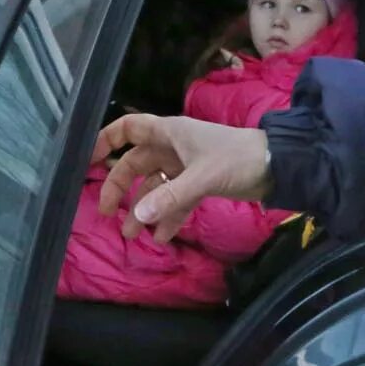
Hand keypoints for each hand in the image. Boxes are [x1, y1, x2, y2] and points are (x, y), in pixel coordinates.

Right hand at [91, 113, 271, 242]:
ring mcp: (186, 165)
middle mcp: (173, 147)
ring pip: (155, 186)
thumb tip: (137, 216)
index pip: (128, 129)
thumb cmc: (237, 158)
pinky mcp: (200, 183)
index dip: (106, 141)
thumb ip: (169, 198)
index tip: (88, 162)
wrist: (276, 166)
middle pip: (136, 164)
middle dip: (120, 188)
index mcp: (169, 133)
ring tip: (133, 235)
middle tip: (107, 213)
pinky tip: (162, 236)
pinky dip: (168, 216)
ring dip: (144, 209)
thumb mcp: (201, 177)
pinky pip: (176, 199)